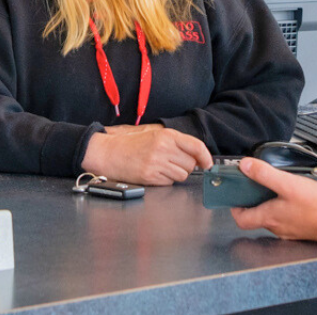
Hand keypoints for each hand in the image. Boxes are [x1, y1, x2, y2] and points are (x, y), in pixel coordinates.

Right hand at [81, 124, 210, 184]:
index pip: (196, 145)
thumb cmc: (131, 144)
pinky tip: (154, 173)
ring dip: (175, 174)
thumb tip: (197, 154)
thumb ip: (175, 142)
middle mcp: (163, 147)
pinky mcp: (150, 176)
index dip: (206, 157)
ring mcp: (157, 162)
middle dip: (185, 166)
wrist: (109, 152)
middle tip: (171, 163)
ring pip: (182, 175)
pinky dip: (165, 180)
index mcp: (166, 135)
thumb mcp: (154, 135)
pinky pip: (169, 182)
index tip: (208, 164)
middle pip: (190, 164)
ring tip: (161, 168)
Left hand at [228, 158, 316, 240]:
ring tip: (276, 189)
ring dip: (270, 205)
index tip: (235, 196)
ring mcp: (290, 231)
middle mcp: (277, 228)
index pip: (241, 219)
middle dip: (253, 203)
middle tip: (255, 188)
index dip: (235, 208)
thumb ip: (265, 174)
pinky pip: (287, 220)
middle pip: (256, 217)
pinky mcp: (302, 230)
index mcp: (269, 217)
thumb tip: (245, 166)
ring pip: (272, 218)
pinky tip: (294, 199)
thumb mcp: (287, 183)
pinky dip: (285, 209)